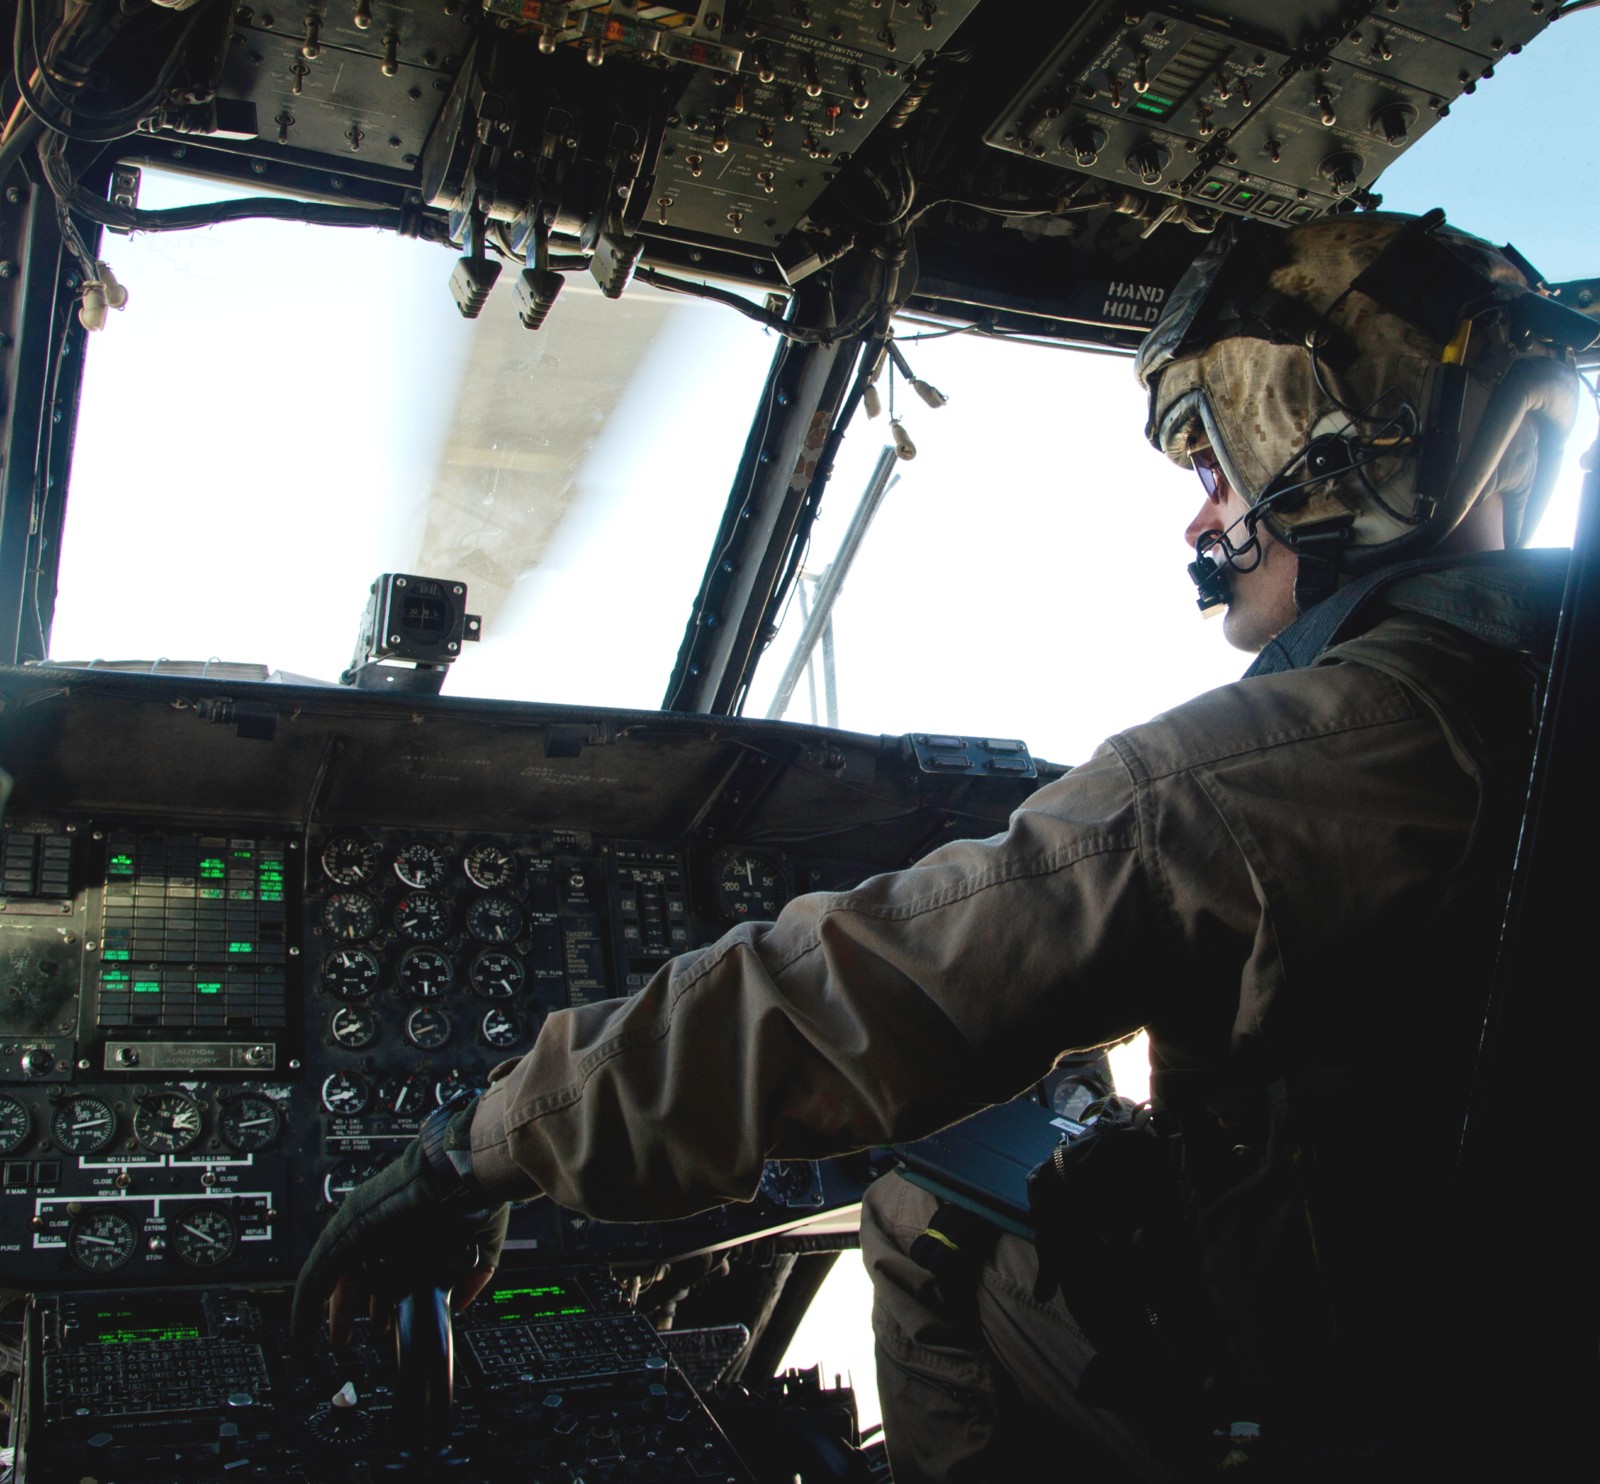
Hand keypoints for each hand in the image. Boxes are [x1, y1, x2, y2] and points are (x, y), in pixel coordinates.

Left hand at [292, 1103, 509, 1348]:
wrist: (465, 1171)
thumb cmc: (476, 1197)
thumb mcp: (479, 1245)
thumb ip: (473, 1274)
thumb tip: (462, 1301)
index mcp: (410, 1230)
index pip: (385, 1272)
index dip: (380, 1302)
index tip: (382, 1325)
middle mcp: (383, 1228)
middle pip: (356, 1276)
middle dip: (350, 1310)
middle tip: (346, 1339)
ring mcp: (364, 1226)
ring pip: (337, 1275)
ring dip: (333, 1310)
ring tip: (334, 1339)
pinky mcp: (348, 1228)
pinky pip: (319, 1269)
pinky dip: (308, 1297)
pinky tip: (304, 1320)